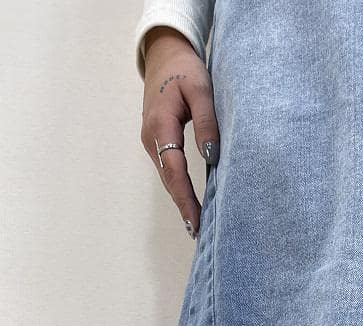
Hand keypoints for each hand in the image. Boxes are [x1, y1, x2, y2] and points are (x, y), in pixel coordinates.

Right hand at [141, 26, 219, 238]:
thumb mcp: (201, 89)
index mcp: (160, 124)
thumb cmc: (185, 69)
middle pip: (169, 180)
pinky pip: (169, 170)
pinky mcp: (157, 141)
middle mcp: (151, 137)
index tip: (197, 221)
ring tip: (198, 227)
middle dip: (184, 207)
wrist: (164, 54)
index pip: (174, 169)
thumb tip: (212, 156)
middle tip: (200, 235)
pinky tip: (192, 204)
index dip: (186, 198)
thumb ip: (207, 121)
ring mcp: (151, 141)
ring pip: (168, 177)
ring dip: (182, 201)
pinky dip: (180, 188)